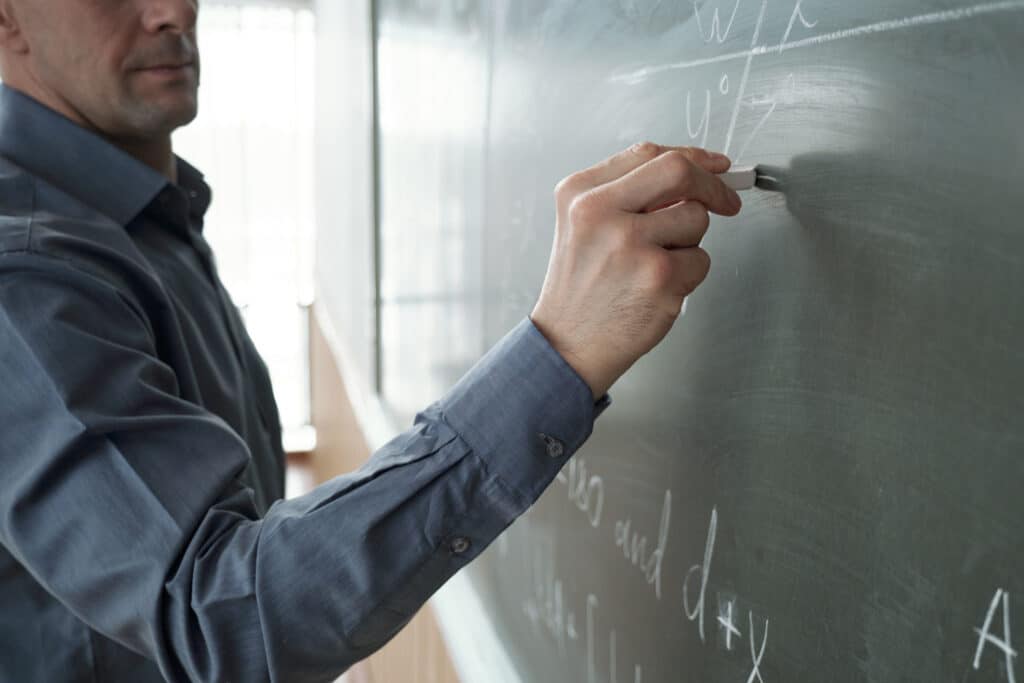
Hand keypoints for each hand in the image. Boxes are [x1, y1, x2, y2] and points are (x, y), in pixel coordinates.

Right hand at [530, 143, 742, 398]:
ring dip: (690, 241)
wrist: (568, 345)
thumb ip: (627, 194)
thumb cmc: (581, 289)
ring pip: (696, 218)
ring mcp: (630, 244)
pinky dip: (688, 275)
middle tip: (727, 200)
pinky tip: (657, 289)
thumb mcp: (582, 226)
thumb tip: (692, 176)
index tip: (715, 166)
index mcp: (579, 194)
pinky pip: (701, 259)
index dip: (692, 157)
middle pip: (678, 171)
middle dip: (713, 184)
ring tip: (656, 264)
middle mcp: (600, 212)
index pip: (649, 153)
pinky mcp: (658, 276)